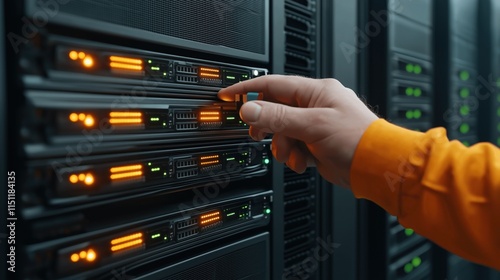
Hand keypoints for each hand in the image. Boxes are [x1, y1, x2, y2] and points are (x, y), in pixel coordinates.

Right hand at [218, 75, 377, 187]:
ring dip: (283, 146)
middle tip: (260, 134)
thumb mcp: (312, 125)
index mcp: (316, 91)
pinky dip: (295, 156)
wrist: (376, 167)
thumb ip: (278, 117)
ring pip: (283, 132)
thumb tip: (249, 109)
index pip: (273, 84)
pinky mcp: (317, 143)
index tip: (229, 95)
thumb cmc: (357, 139)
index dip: (248, 90)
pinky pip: (294, 146)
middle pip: (275, 110)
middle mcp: (315, 105)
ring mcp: (316, 125)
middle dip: (268, 126)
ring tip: (292, 154)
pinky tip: (305, 161)